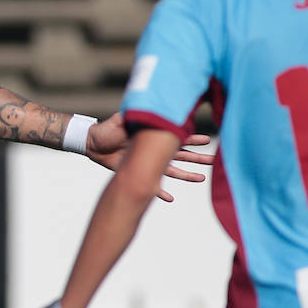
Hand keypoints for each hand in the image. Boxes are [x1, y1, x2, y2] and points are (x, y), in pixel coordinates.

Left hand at [84, 113, 212, 201]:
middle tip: (213, 161)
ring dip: (187, 175)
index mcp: (153, 136)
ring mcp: (148, 162)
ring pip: (172, 170)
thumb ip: (134, 116)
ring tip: (202, 179)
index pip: (177, 138)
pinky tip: (171, 199)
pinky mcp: (138, 172)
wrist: (94, 143)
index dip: (192, 139)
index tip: (208, 141)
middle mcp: (154, 150)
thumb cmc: (108, 129)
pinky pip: (152, 185)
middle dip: (197, 158)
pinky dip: (161, 192)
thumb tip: (144, 108)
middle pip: (181, 155)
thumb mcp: (122, 119)